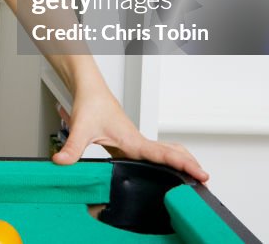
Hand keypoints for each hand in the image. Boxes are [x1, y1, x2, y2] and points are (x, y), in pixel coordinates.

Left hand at [51, 92, 208, 183]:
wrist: (89, 88)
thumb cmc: (90, 103)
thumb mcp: (80, 128)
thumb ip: (71, 148)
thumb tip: (62, 163)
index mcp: (132, 140)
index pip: (162, 154)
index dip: (182, 164)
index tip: (199, 173)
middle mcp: (137, 141)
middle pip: (171, 152)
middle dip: (189, 165)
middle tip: (206, 180)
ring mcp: (135, 142)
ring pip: (165, 151)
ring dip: (181, 161)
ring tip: (196, 175)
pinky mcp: (130, 143)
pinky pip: (155, 153)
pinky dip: (168, 159)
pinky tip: (168, 168)